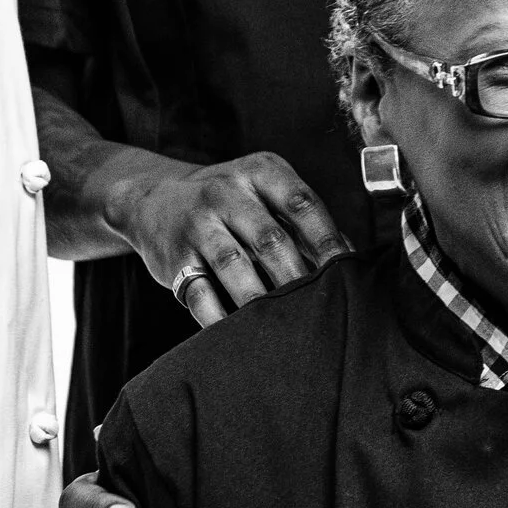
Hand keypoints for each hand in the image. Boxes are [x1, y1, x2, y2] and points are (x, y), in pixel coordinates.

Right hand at [104, 149, 349, 324]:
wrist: (153, 200)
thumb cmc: (232, 203)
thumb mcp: (265, 193)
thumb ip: (304, 222)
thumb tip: (354, 261)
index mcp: (260, 171)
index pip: (302, 204)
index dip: (327, 239)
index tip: (347, 272)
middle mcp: (226, 192)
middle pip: (271, 239)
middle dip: (299, 277)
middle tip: (322, 308)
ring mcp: (197, 224)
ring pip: (235, 266)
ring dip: (263, 300)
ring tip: (287, 327)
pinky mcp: (174, 258)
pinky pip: (200, 294)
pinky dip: (222, 319)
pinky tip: (241, 335)